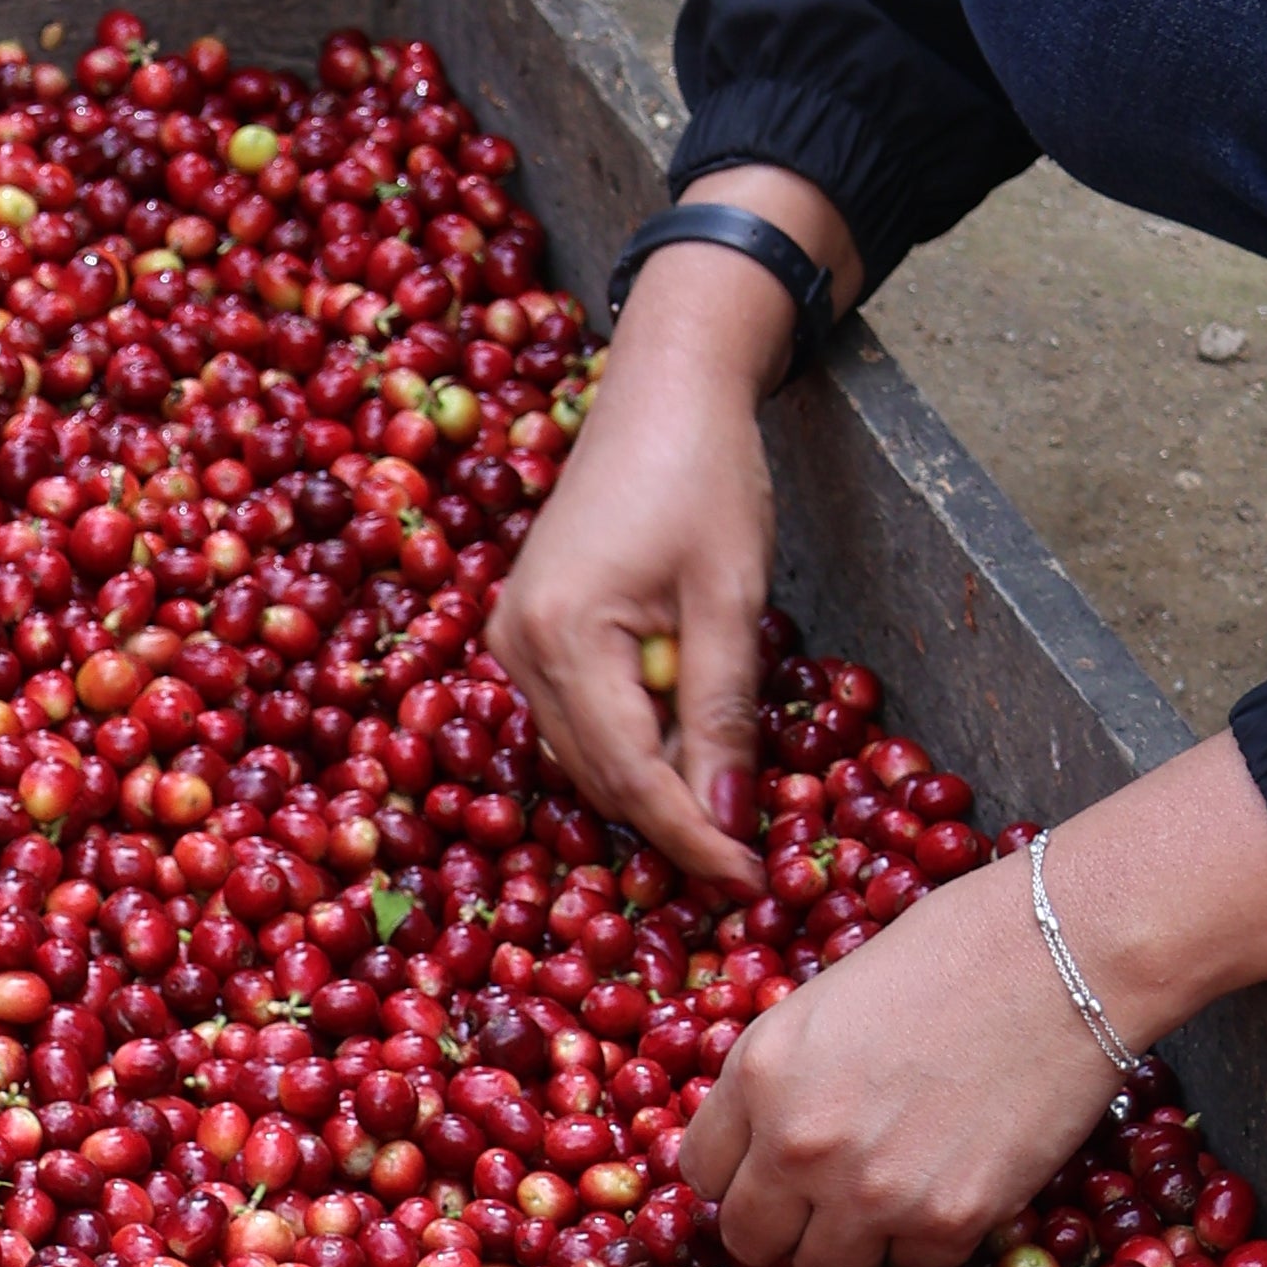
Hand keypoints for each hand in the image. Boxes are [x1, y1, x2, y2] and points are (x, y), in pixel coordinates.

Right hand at [486, 179, 851, 881]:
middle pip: (598, 776)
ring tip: (729, 816)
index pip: (631, 776)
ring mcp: (513, 636)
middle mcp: (515, 645)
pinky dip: (634, 743)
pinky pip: (579, 716)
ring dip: (654, 788)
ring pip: (586, 754)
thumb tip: (727, 825)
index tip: (753, 882)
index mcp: (558, 636)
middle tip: (750, 864)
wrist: (664, 385)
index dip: (693, 838)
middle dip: (674, 823)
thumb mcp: (729, 599)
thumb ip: (722, 715)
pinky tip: (688, 750)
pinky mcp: (529, 626)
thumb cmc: (704, 474)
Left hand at [676, 745, 1266, 1266]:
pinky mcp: (950, 1220)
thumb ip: (784, 1079)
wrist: (1064, 952)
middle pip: (750, 1240)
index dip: (740, 1173)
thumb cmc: (951, 951)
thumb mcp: (826, 1003)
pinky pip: (912, 1265)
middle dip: (782, 1225)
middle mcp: (799, 1143)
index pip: (701, 1173)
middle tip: (824, 1200)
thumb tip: (769, 1140)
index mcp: (759, 1073)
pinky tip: (952, 1181)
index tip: (767, 1171)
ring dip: (851, 1244)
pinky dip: (927, 1238)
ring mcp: (872, 1192)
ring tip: (891, 1195)